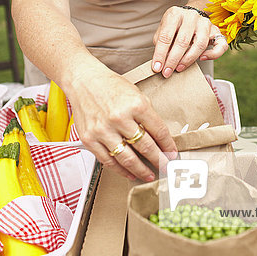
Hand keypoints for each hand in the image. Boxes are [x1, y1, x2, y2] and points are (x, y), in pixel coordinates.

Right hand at [66, 67, 177, 181]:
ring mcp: (103, 130)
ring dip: (141, 170)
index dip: (168, 145)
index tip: (172, 154)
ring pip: (127, 158)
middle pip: (145, 147)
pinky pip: (108, 161)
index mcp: (136, 104)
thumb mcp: (136, 94)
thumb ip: (147, 115)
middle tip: (165, 167)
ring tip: (149, 174)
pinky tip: (129, 173)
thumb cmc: (110, 85)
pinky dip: (120, 170)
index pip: (158, 131)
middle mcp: (120, 118)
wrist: (84, 80)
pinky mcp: (90, 139)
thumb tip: (159, 137)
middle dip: (158, 160)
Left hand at [152, 5, 227, 77]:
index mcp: (175, 14)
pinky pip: (220, 45)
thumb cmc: (173, 27)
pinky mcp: (216, 31)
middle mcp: (191, 16)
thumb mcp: (163, 31)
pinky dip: (213, 54)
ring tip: (179, 68)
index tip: (156, 68)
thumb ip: (161, 45)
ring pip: (200, 44)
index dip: (160, 54)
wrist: (189, 17)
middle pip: (183, 40)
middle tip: (167, 72)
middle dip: (173, 59)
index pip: (166, 36)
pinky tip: (202, 59)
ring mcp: (205, 22)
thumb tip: (160, 64)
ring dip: (189, 59)